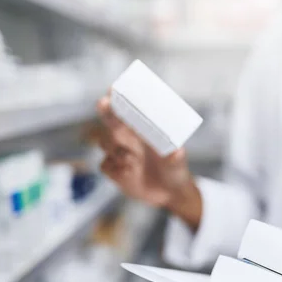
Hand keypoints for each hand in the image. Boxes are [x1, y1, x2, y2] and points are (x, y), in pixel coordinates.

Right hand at [96, 95, 201, 229]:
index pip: (127, 109)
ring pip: (105, 142)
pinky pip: (105, 165)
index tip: (113, 88)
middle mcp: (128, 137)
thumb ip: (175, 157)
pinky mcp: (113, 169)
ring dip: (116, 148)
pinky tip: (130, 174)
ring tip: (134, 160)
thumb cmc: (174, 169)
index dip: (118, 97)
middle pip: (110, 120)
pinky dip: (115, 169)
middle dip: (107, 111)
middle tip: (104, 102)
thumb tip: (176, 152)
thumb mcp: (178, 163)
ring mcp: (118, 152)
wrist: (168, 193)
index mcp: (142, 129)